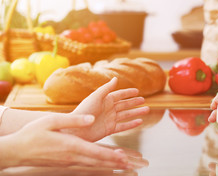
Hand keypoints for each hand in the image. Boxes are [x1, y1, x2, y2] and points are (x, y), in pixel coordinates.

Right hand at [1, 114, 132, 168]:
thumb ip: (73, 119)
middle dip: (115, 164)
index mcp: (71, 146)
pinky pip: (86, 166)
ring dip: (109, 166)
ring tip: (123, 167)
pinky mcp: (66, 164)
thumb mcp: (51, 121)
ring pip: (94, 166)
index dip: (111, 156)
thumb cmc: (33, 134)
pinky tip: (104, 165)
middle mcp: (72, 157)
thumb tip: (91, 118)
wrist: (18, 151)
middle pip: (98, 162)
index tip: (124, 158)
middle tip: (130, 165)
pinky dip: (98, 166)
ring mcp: (69, 162)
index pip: (96, 153)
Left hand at [69, 77, 149, 141]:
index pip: (120, 95)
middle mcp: (109, 109)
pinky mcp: (110, 129)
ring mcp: (110, 119)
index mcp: (105, 100)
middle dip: (134, 102)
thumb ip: (106, 88)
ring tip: (147, 110)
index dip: (128, 93)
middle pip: (125, 104)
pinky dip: (132, 124)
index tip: (137, 91)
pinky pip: (123, 126)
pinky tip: (140, 121)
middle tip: (144, 100)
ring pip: (127, 115)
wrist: (76, 130)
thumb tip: (116, 78)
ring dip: (136, 112)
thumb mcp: (96, 97)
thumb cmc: (83, 112)